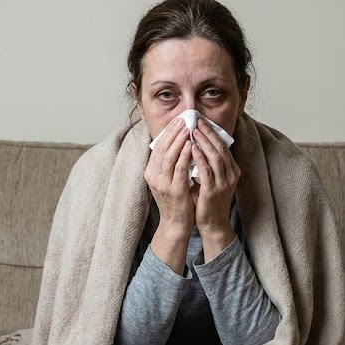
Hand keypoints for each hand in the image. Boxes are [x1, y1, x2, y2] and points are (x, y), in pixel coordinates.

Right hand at [145, 117, 194, 272]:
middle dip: (173, 132)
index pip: (157, 147)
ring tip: (189, 128)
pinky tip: (193, 145)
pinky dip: (185, 155)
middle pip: (162, 148)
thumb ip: (170, 164)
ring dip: (180, 140)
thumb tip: (178, 143)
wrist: (176, 224)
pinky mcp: (174, 190)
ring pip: (169, 155)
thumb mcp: (168, 180)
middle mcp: (153, 177)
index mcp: (150, 173)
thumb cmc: (176, 201)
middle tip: (184, 119)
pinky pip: (179, 168)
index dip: (168, 132)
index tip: (178, 120)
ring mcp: (162, 184)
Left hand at [191, 119, 238, 260]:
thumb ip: (207, 164)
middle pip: (220, 147)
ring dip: (203, 141)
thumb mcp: (211, 179)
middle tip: (196, 119)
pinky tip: (191, 148)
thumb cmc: (208, 201)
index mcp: (232, 170)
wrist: (213, 224)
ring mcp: (224, 183)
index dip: (212, 132)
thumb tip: (195, 144)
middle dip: (208, 132)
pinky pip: (207, 170)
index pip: (223, 146)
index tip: (200, 121)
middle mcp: (231, 174)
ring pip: (215, 156)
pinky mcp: (214, 191)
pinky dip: (199, 157)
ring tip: (193, 129)